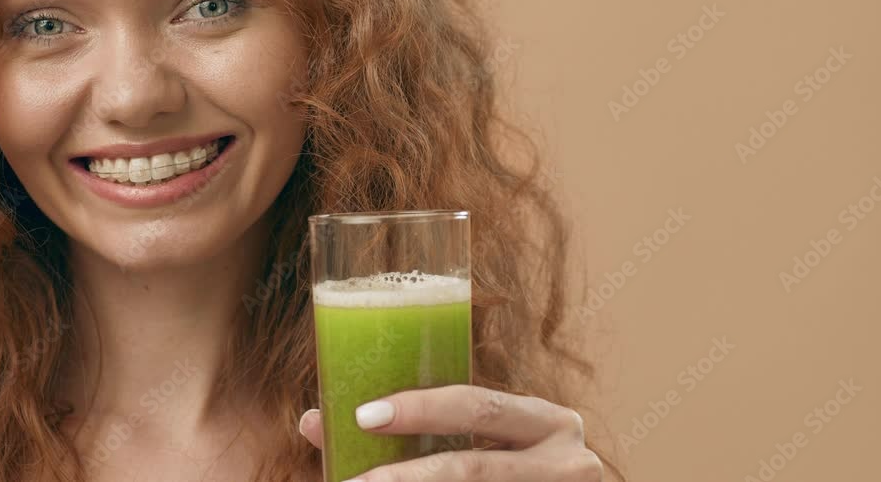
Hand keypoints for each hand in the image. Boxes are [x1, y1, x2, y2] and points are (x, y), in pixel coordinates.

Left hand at [298, 384, 603, 480]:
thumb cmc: (517, 471)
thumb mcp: (489, 443)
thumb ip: (423, 430)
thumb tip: (314, 421)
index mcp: (547, 422)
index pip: (477, 406)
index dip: (420, 409)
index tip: (362, 416)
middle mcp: (566, 461)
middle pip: (471, 467)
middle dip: (406, 474)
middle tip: (354, 481)